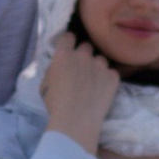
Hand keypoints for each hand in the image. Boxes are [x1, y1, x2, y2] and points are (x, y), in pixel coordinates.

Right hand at [43, 36, 119, 154]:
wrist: (75, 121)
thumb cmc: (55, 105)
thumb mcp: (45, 85)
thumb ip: (53, 70)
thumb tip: (59, 66)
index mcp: (63, 55)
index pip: (68, 37)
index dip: (69, 43)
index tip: (69, 51)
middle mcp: (83, 55)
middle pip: (87, 46)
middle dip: (84, 55)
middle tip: (81, 70)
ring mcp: (100, 65)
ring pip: (101, 59)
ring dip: (97, 67)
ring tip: (94, 83)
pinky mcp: (113, 77)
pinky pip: (111, 73)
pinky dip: (108, 79)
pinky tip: (103, 91)